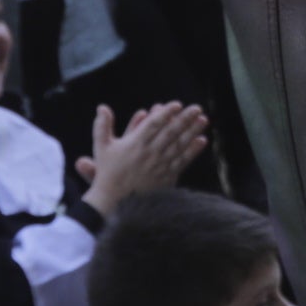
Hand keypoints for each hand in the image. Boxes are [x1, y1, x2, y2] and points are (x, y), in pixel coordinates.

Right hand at [77, 100, 210, 215]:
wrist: (115, 201)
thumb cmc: (108, 172)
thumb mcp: (102, 147)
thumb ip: (102, 126)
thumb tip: (102, 107)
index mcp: (135, 144)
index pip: (153, 124)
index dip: (166, 113)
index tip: (176, 104)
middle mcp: (149, 153)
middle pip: (171, 132)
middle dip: (185, 119)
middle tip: (197, 107)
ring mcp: (160, 165)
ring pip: (179, 145)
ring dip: (192, 131)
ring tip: (203, 120)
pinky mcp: (166, 177)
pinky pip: (182, 161)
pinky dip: (193, 151)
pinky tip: (202, 141)